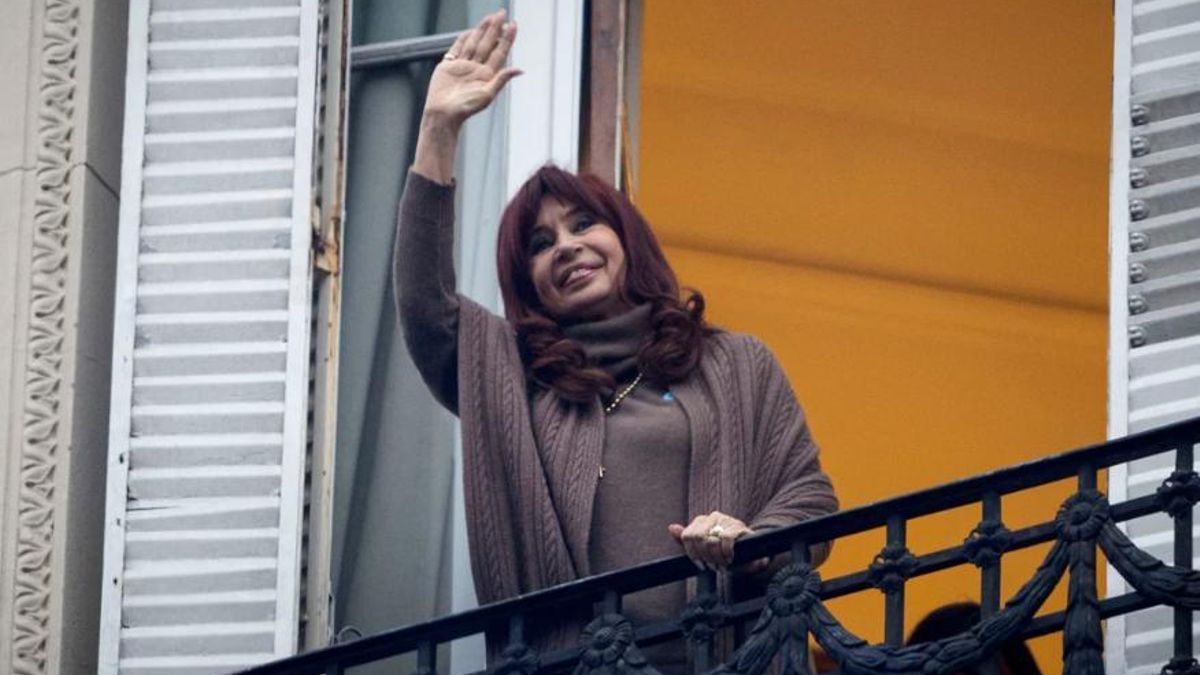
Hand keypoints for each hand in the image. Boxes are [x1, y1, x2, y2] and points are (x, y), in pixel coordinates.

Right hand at [425, 10, 521, 128]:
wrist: (443, 113)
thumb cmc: (465, 108)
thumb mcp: (487, 95)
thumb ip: (501, 80)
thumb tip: (519, 70)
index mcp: (487, 75)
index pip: (500, 52)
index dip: (507, 39)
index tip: (514, 25)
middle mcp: (477, 68)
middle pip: (488, 44)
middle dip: (496, 28)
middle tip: (502, 13)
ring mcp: (463, 66)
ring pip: (474, 43)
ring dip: (482, 30)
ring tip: (490, 18)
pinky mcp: (449, 65)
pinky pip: (457, 48)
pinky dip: (463, 39)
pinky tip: (470, 31)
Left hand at [668, 511, 767, 571]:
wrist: (749, 555)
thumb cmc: (723, 552)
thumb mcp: (702, 549)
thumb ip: (685, 540)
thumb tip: (671, 528)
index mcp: (700, 522)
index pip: (686, 536)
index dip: (693, 554)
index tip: (701, 565)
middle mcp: (712, 517)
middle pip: (697, 538)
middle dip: (705, 556)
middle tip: (713, 566)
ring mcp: (726, 520)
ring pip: (710, 540)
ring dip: (716, 557)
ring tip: (722, 565)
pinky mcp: (739, 526)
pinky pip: (726, 539)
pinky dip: (726, 552)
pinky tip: (730, 559)